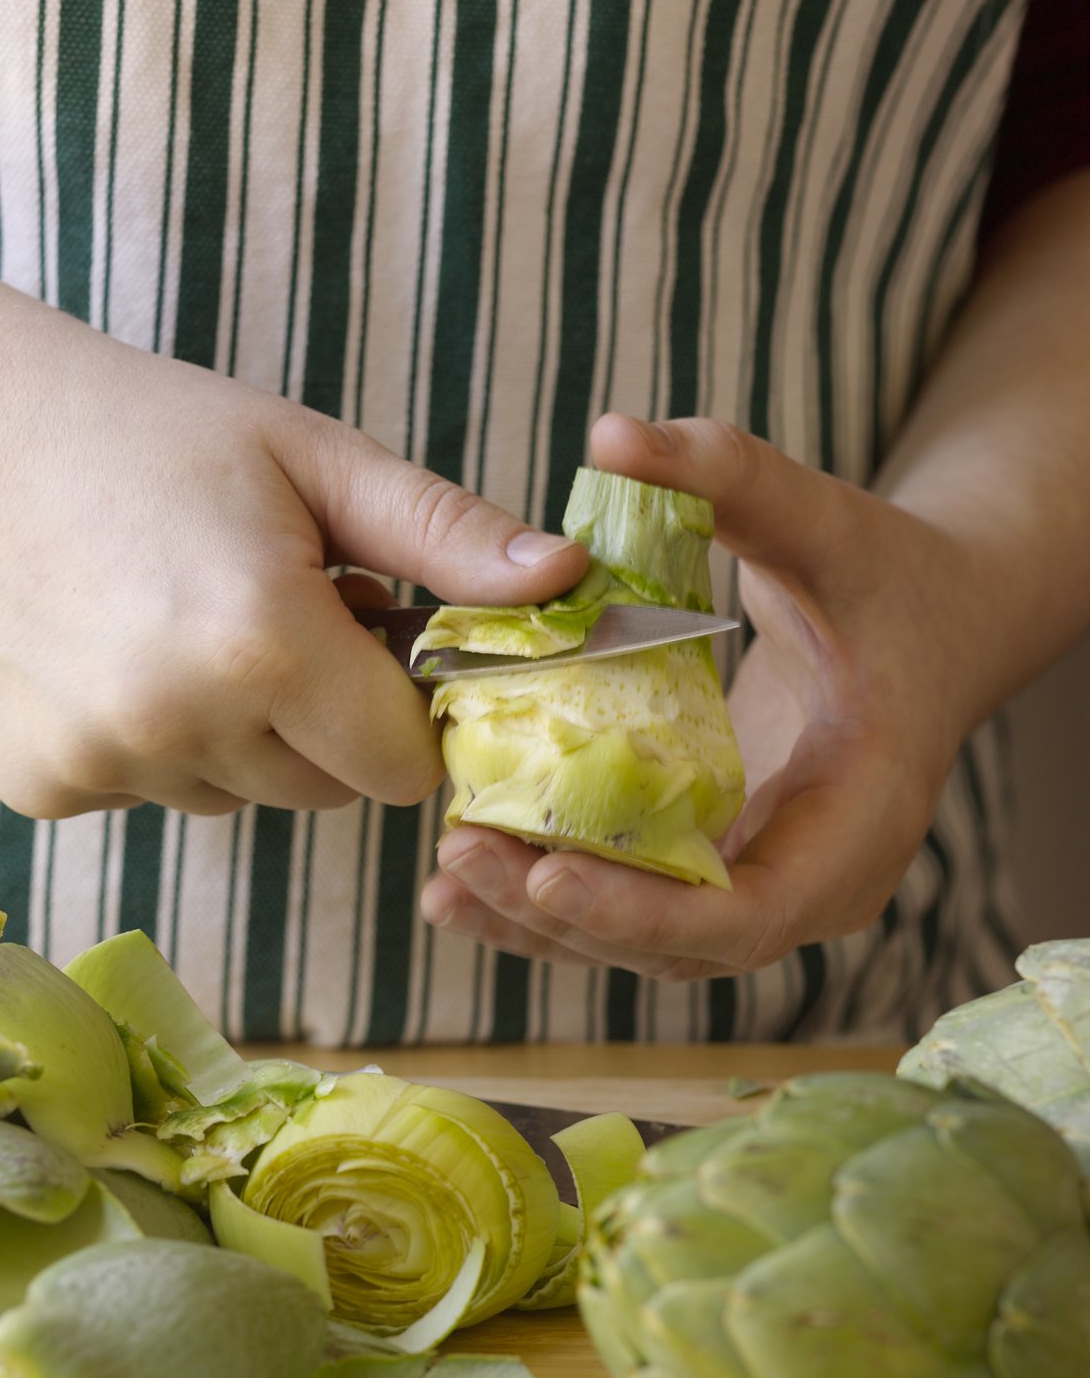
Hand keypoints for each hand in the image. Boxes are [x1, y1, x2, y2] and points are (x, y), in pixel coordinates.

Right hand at [0, 291, 586, 818]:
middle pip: (326, 790)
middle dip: (322, 721)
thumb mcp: (307, 457)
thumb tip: (569, 582)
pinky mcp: (42, 789)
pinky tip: (104, 654)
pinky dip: (149, 746)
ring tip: (174, 622)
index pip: (402, 765)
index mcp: (265, 642)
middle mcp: (180, 725)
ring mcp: (102, 765)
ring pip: (238, 796)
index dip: (400, 708)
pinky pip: (151, 795)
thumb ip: (443, 533)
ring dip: (234, 735)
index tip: (366, 639)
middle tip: (260, 612)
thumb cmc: (142, 430)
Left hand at [421, 416, 983, 981]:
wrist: (936, 624)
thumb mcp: (823, 521)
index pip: (752, 914)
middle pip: (681, 946)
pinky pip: (634, 908)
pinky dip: (551, 908)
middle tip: (458, 859)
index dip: (648, 912)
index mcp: (863, 817)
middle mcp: (818, 881)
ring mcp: (769, 886)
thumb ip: (729, 474)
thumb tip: (613, 432)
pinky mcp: (723, 870)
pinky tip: (460, 887)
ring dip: (541, 926)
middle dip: (566, 919)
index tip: (548, 878)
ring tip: (442, 882)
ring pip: (646, 944)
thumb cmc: (891, 577)